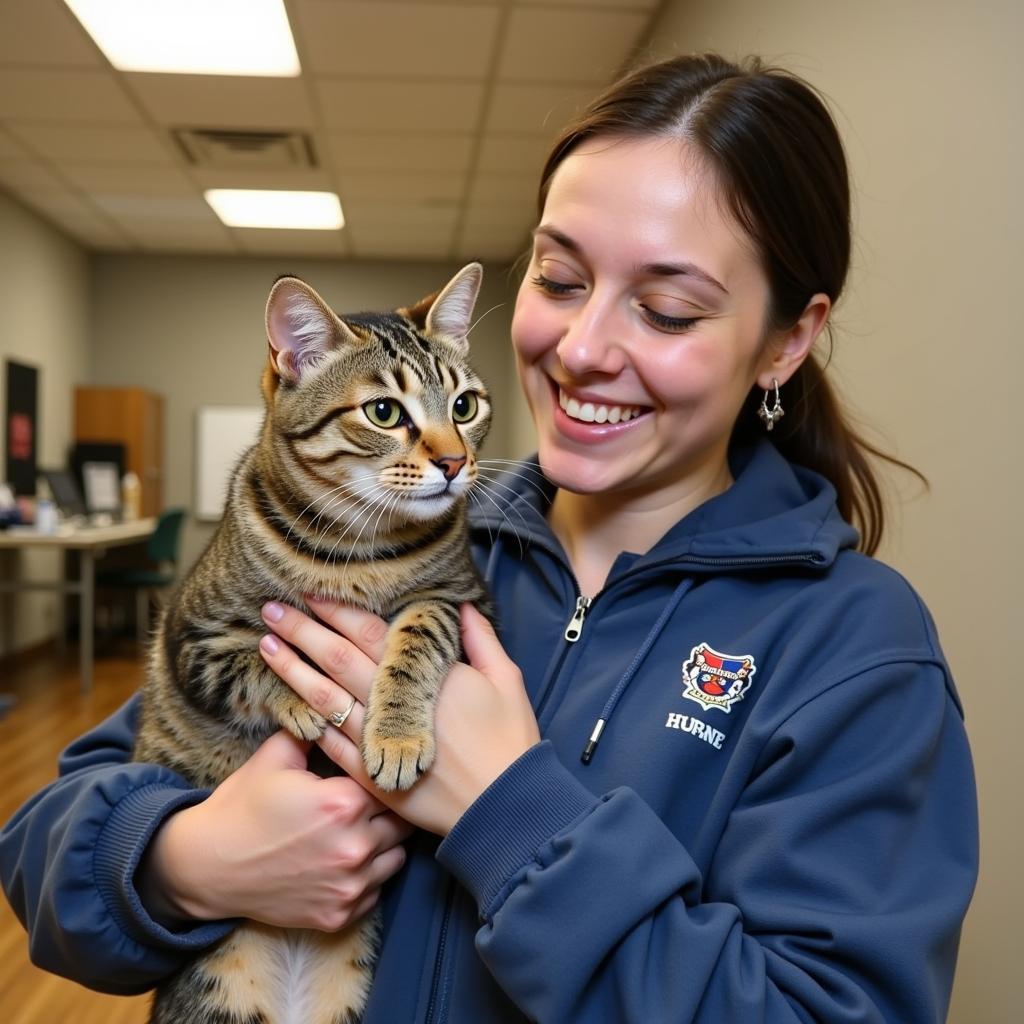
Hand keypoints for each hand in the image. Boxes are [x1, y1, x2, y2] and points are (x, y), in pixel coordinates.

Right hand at [136, 729, 411, 931]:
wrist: (206, 865)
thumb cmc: (243, 805)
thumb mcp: (277, 755)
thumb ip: (318, 729)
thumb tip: (341, 705)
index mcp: (343, 803)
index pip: (390, 784)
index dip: (382, 777)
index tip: (374, 774)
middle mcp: (354, 847)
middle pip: (401, 822)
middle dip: (388, 810)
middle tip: (369, 803)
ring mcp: (348, 886)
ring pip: (395, 858)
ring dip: (384, 845)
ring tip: (359, 832)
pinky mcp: (339, 915)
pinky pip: (375, 892)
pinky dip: (368, 878)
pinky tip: (344, 862)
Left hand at [258, 599, 540, 835]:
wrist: (504, 806)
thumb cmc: (510, 740)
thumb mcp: (505, 679)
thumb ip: (480, 639)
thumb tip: (462, 608)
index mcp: (423, 674)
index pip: (370, 633)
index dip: (338, 611)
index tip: (311, 593)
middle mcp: (392, 703)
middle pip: (337, 659)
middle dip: (302, 632)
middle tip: (271, 610)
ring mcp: (378, 741)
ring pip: (325, 698)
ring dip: (293, 670)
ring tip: (267, 648)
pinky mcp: (372, 776)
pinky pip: (331, 744)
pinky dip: (307, 722)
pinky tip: (286, 705)